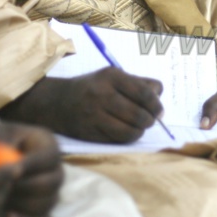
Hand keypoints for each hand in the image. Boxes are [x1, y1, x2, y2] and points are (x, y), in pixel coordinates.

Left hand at [0, 122, 63, 216]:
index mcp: (46, 144)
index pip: (51, 156)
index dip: (33, 166)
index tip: (11, 174)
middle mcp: (54, 168)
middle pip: (53, 182)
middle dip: (26, 188)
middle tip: (3, 188)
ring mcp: (50, 191)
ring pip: (48, 203)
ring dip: (23, 204)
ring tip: (2, 198)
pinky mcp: (42, 211)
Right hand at [1, 67, 163, 143]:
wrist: (57, 103)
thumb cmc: (93, 88)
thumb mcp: (113, 77)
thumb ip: (138, 83)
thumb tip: (159, 94)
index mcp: (111, 76)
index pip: (144, 93)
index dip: (156, 104)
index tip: (159, 109)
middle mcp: (101, 94)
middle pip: (139, 114)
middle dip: (150, 120)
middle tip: (151, 120)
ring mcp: (94, 115)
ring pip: (130, 131)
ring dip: (140, 131)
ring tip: (140, 127)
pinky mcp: (89, 132)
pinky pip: (118, 140)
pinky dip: (128, 138)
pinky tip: (127, 132)